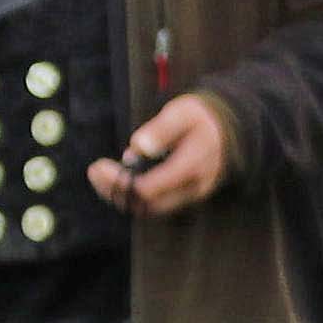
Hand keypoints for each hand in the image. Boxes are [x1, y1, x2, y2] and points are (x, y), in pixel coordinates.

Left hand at [89, 90, 229, 214]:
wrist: (228, 131)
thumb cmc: (199, 118)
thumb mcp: (182, 113)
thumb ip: (162, 129)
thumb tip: (139, 146)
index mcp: (192, 165)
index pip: (149, 188)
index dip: (118, 182)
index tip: (98, 165)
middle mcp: (193, 187)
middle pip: (146, 204)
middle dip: (114, 191)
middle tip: (94, 170)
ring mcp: (190, 196)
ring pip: (149, 209)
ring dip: (120, 196)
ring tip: (100, 175)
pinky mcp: (185, 197)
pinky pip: (156, 206)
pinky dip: (132, 197)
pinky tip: (118, 180)